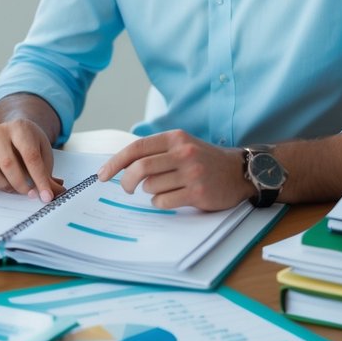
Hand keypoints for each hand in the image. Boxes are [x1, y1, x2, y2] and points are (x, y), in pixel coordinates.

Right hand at [0, 119, 64, 201]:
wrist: (11, 132)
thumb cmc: (27, 145)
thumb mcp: (42, 154)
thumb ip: (47, 174)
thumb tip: (54, 194)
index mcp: (20, 128)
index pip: (30, 155)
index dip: (39, 179)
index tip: (46, 196)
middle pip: (8, 164)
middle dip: (20, 185)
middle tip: (29, 194)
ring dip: (2, 186)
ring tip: (12, 188)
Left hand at [97, 130, 250, 210]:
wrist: (239, 171)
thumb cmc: (204, 159)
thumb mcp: (181, 145)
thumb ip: (155, 151)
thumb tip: (120, 166)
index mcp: (175, 138)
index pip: (136, 148)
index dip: (115, 162)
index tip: (102, 175)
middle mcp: (183, 152)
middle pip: (140, 168)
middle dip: (125, 181)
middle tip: (125, 189)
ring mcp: (191, 172)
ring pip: (151, 186)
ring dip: (149, 192)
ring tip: (163, 189)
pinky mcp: (198, 192)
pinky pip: (164, 201)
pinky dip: (160, 202)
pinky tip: (171, 198)